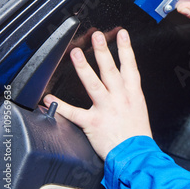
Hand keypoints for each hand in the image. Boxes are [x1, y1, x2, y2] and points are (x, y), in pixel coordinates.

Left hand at [43, 29, 151, 159]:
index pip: (130, 66)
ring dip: (84, 68)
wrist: (136, 155)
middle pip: (111, 70)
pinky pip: (75, 112)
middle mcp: (120, 98)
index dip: (126, 49)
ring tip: (76, 54)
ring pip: (94, 84)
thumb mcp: (139, 109)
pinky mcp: (94, 123)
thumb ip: (129, 94)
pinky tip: (50, 97)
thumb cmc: (137, 134)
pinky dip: (61, 105)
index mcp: (132, 94)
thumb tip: (124, 82)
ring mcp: (107, 109)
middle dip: (103, 51)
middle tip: (97, 36)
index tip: (122, 34)